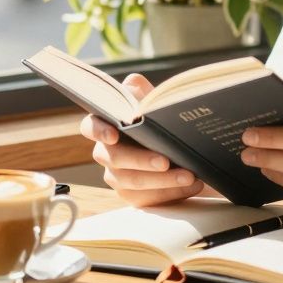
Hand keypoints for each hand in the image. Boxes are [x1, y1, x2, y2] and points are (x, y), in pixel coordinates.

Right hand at [78, 74, 204, 206]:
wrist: (181, 150)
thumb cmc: (160, 123)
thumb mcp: (153, 104)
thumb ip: (142, 92)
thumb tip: (134, 84)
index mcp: (106, 127)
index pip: (90, 126)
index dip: (99, 130)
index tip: (114, 133)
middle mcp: (106, 153)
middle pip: (115, 158)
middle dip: (141, 159)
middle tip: (165, 160)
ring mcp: (117, 177)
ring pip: (133, 181)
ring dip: (163, 180)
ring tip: (189, 175)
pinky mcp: (133, 196)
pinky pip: (149, 198)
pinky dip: (172, 191)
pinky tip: (192, 184)